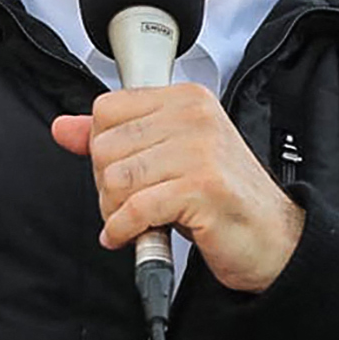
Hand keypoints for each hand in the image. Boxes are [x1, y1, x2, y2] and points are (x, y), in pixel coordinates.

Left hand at [51, 84, 304, 292]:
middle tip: (129, 205)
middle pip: (105, 146)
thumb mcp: (167, 157)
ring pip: (116, 178)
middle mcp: (194, 117)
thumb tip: (63, 128)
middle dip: (106, 187)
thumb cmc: (223, 198)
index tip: (121, 172)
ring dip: (114, 212)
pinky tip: (132, 236)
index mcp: (186, 99)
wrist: (275, 240)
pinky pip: (135, 209)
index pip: (106, 109)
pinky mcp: (202, 189)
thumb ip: (116, 138)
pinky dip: (123, 230)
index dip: (102, 149)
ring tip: (134, 221)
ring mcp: (200, 151)